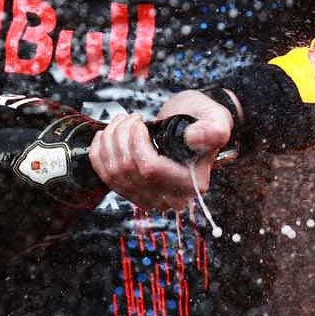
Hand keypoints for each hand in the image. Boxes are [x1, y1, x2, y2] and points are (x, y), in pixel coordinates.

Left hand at [89, 90, 234, 211]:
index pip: (150, 169)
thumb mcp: (215, 118)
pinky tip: (106, 136)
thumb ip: (214, 129)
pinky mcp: (134, 192)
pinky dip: (99, 153)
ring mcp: (150, 198)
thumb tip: (195, 138)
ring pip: (114, 173)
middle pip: (127, 171)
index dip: (136, 142)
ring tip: (120, 122)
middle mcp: (171, 197)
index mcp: (192, 183)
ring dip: (109, 141)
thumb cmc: (201, 120)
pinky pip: (105, 177)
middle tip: (130, 117)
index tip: (140, 121)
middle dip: (120, 136)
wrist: (188, 126)